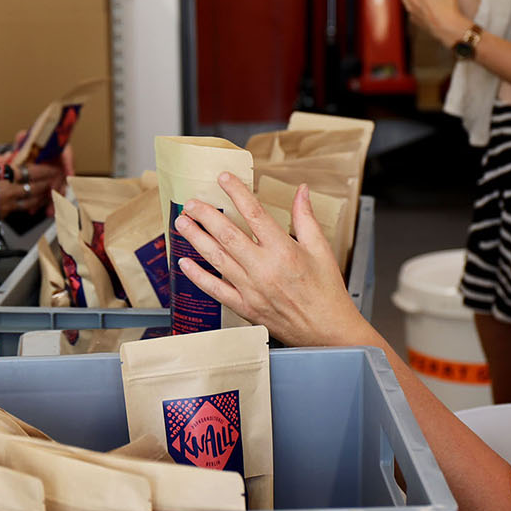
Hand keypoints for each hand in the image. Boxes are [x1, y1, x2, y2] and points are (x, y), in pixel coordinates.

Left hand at [173, 172, 371, 347]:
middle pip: (227, 235)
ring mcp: (252, 289)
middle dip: (206, 215)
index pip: (255, 214)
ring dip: (196, 239)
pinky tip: (185, 263)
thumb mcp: (321, 249)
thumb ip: (306, 218)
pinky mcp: (245, 307)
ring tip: (183, 223)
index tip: (224, 179)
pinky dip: (198, 276)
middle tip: (191, 202)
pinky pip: (215, 290)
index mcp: (284, 251)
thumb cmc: (327, 291)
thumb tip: (302, 191)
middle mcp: (264, 269)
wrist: (327, 331)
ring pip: (217, 259)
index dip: (237, 193)